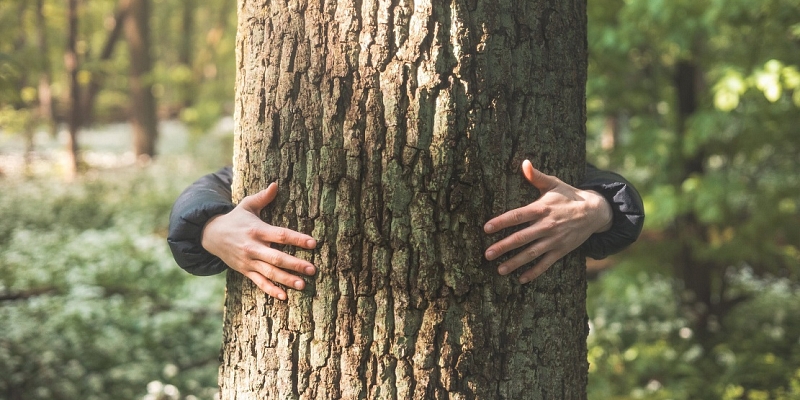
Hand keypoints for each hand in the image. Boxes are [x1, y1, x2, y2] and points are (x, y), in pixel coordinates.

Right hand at [201, 182, 316, 299]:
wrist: (210, 235)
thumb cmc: (235, 218)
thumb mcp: (247, 205)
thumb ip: (263, 197)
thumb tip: (276, 184)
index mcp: (257, 230)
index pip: (280, 234)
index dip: (297, 239)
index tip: (313, 243)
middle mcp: (253, 247)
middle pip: (276, 257)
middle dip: (295, 264)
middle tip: (312, 269)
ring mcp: (248, 261)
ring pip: (269, 272)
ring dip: (286, 280)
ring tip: (303, 285)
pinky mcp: (244, 271)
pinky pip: (259, 282)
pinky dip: (270, 290)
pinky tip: (284, 296)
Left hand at [484, 160, 612, 283]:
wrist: (594, 212)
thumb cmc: (569, 196)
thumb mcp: (554, 183)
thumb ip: (536, 176)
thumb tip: (524, 163)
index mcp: (542, 209)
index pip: (517, 215)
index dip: (501, 222)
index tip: (486, 228)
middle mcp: (547, 225)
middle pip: (521, 237)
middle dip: (503, 246)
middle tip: (487, 254)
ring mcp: (554, 240)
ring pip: (531, 253)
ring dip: (515, 262)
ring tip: (500, 269)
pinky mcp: (561, 250)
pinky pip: (546, 263)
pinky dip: (534, 272)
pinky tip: (522, 279)